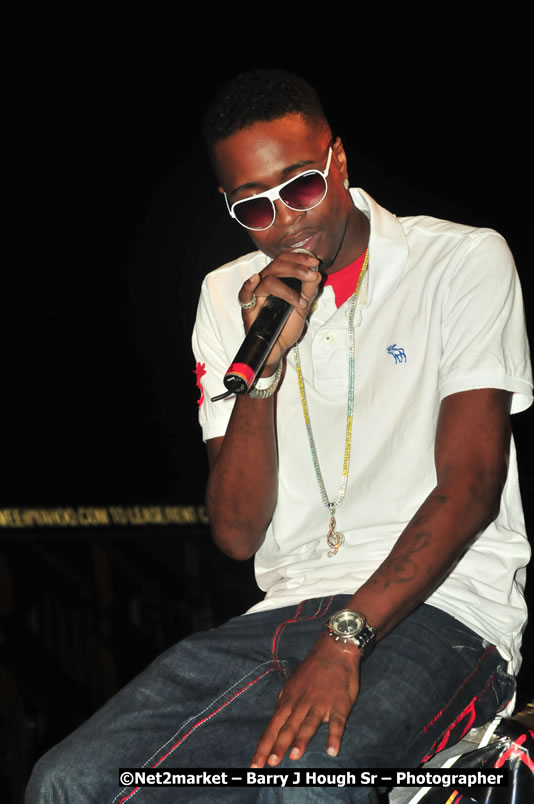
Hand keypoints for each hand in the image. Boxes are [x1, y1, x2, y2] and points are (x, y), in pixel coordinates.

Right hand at [239, 252, 321, 374]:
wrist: (278, 348)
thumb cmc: (286, 326)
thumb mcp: (303, 307)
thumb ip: (309, 290)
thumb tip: (316, 272)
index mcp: (276, 280)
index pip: (284, 260)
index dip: (298, 257)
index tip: (314, 262)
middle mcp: (264, 284)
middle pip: (276, 266)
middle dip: (296, 268)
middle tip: (311, 275)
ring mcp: (256, 296)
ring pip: (267, 281)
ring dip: (287, 289)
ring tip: (302, 301)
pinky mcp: (248, 309)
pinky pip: (244, 295)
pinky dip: (248, 286)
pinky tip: (255, 279)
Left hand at [250, 633, 360, 767]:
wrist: (334, 650)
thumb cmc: (311, 670)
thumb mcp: (291, 684)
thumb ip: (283, 703)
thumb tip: (275, 720)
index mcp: (288, 701)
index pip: (272, 728)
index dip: (263, 747)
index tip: (254, 766)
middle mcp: (301, 705)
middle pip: (288, 728)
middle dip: (278, 745)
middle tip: (270, 763)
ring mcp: (320, 705)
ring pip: (309, 724)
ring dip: (301, 739)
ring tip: (294, 756)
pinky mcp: (339, 705)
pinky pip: (337, 723)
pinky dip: (334, 736)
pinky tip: (332, 750)